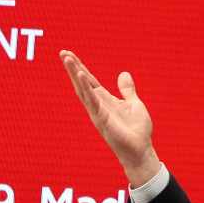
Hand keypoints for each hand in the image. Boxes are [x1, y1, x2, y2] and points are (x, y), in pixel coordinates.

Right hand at [59, 50, 160, 186]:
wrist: (141, 150)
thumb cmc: (137, 131)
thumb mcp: (134, 104)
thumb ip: (127, 90)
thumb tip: (123, 73)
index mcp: (105, 100)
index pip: (90, 81)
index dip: (80, 68)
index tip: (69, 55)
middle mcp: (98, 105)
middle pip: (82, 83)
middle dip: (72, 68)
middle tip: (62, 52)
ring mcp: (98, 112)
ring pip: (83, 90)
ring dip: (75, 74)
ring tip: (67, 58)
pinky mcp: (102, 119)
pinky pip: (92, 101)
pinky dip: (86, 88)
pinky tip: (81, 75)